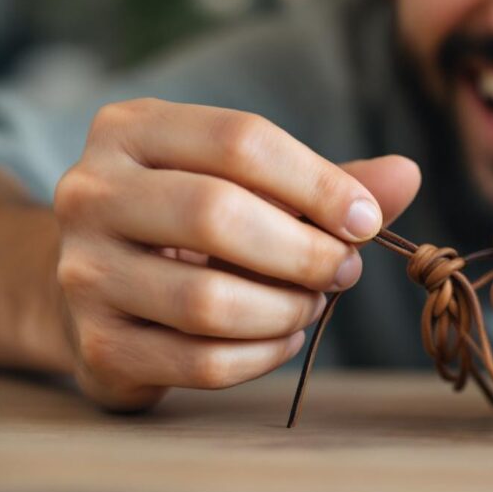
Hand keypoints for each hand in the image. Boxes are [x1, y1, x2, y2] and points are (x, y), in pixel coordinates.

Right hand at [55, 98, 420, 410]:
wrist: (104, 287)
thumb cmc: (194, 226)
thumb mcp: (249, 186)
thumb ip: (324, 182)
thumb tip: (408, 174)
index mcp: (133, 130)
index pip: (240, 140)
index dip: (319, 183)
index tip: (367, 220)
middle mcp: (92, 192)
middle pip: (218, 214)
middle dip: (306, 251)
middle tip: (345, 270)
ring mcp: (84, 271)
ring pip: (209, 300)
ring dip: (288, 310)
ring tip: (314, 304)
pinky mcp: (98, 344)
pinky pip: (201, 361)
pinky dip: (263, 355)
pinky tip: (285, 339)